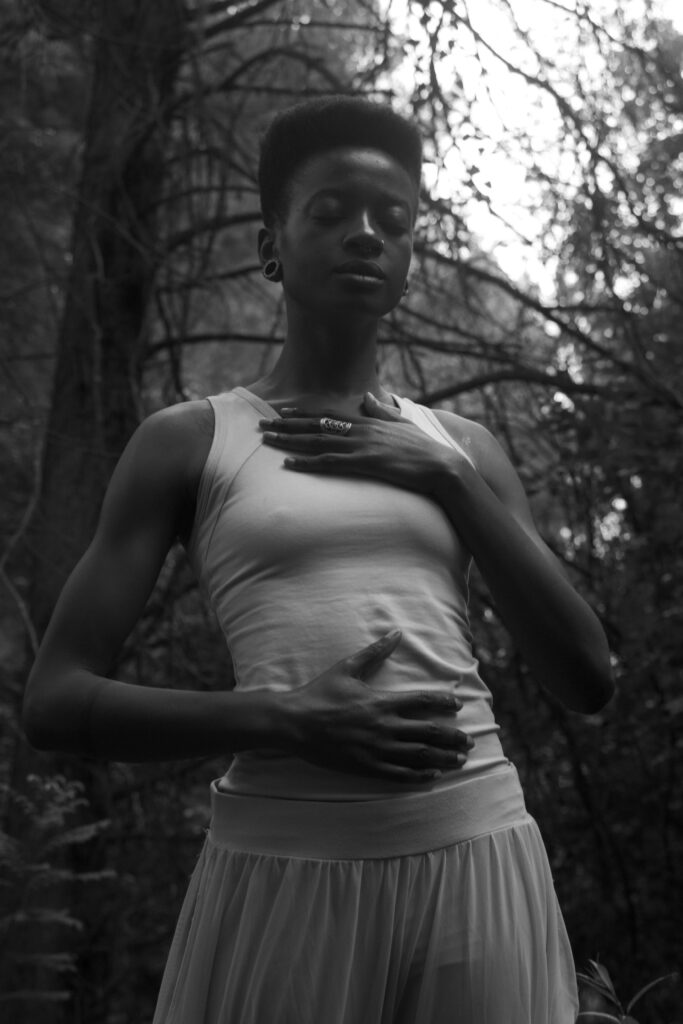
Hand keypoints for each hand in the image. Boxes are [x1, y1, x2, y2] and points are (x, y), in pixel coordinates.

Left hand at [259, 392, 452, 495]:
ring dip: (289, 441)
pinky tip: (289, 463)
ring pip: (316, 442)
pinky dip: (307, 462)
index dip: (302, 414)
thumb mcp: (401, 424)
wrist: (441, 466)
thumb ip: (381, 411)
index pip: (327, 415)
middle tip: (261, 425)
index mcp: (367, 422)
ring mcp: (361, 447)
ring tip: (267, 440)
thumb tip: (366, 396)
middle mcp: (360, 430)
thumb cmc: (423, 449)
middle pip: (315, 426)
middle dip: (286, 425)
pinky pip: (329, 463)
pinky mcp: (364, 463)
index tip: (283, 412)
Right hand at [285, 629, 474, 782]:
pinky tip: (432, 776)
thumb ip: (375, 652)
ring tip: (459, 761)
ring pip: (419, 756)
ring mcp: (377, 749)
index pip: (423, 701)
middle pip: (429, 732)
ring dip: (443, 758)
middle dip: (452, 737)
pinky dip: (419, 775)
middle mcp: (384, 726)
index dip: (443, 702)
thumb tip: (396, 633)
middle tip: (468, 742)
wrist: (294, 723)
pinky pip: (399, 773)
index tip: (457, 705)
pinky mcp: (367, 766)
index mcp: (382, 701)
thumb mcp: (347, 668)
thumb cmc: (320, 693)